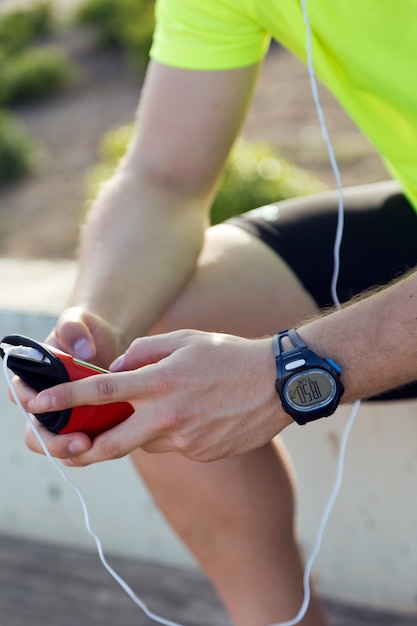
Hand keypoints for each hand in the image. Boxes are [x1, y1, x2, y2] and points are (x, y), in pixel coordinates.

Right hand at [17, 307, 121, 458]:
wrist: (105, 343)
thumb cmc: (85, 331)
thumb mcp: (78, 321)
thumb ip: (74, 328)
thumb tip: (83, 351)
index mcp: (32, 376)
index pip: (20, 394)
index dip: (29, 403)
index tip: (44, 405)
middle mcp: (43, 400)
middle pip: (35, 431)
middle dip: (53, 441)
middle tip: (80, 441)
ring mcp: (61, 415)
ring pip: (54, 443)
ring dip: (69, 450)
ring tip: (92, 447)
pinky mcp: (81, 424)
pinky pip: (78, 444)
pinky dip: (88, 450)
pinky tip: (106, 447)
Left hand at [25, 330, 292, 464]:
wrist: (280, 384)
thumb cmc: (231, 355)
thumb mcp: (186, 340)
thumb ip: (144, 353)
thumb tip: (117, 372)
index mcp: (163, 381)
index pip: (103, 393)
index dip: (66, 399)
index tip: (38, 405)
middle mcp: (170, 415)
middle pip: (113, 444)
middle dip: (83, 449)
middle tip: (70, 448)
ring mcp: (187, 440)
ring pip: (147, 442)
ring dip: (145, 428)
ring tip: (178, 404)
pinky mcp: (202, 454)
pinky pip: (174, 445)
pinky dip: (175, 432)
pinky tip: (201, 414)